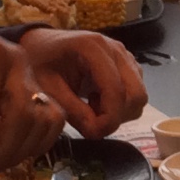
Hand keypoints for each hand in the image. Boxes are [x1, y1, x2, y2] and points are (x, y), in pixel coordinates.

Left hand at [18, 28, 145, 134]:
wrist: (41, 45)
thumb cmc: (40, 63)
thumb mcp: (48, 88)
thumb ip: (72, 110)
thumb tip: (97, 131)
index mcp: (93, 47)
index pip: (116, 90)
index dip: (109, 119)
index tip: (93, 133)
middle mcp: (116, 49)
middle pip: (136, 95)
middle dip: (117, 117)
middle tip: (91, 121)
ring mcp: (125, 56)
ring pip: (140, 96)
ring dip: (120, 112)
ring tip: (91, 107)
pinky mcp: (129, 65)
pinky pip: (136, 93)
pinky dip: (121, 106)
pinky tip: (97, 100)